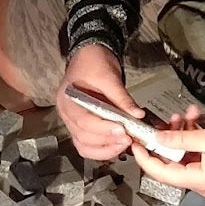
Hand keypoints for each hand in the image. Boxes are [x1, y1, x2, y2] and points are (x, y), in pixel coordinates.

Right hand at [56, 45, 141, 160]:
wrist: (90, 56)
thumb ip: (122, 97)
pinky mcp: (82, 126)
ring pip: (84, 146)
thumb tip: (138, 114)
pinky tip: (117, 145)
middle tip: (128, 138)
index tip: (122, 130)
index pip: (83, 120)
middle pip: (83, 137)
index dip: (103, 128)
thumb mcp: (109, 76)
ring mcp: (73, 122)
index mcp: (68, 99)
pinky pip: (88, 145)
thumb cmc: (94, 63)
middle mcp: (67, 114)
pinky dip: (102, 149)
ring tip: (124, 144)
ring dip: (105, 149)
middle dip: (107, 141)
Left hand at [130, 124, 204, 197]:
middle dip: (167, 138)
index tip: (133, 142)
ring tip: (186, 114)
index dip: (144, 158)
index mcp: (198, 182)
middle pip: (171, 163)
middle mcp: (201, 184)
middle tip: (167, 119)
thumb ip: (180, 140)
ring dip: (182, 134)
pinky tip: (195, 119)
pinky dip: (194, 137)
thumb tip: (156, 139)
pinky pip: (196, 154)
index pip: (160, 173)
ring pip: (184, 155)